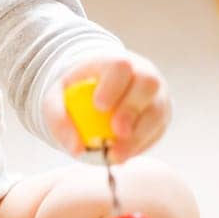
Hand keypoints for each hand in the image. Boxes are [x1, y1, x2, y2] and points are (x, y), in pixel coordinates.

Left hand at [43, 50, 170, 161]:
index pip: (120, 66)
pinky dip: (140, 145)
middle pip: (148, 84)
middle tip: (116, 131)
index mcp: (115, 62)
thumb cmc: (75, 94)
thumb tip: (76, 149)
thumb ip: (59, 118)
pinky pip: (157, 131)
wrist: (95, 95)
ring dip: (137, 136)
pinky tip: (122, 154)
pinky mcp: (161, 118)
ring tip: (115, 155)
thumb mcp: (56, 99)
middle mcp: (142, 74)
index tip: (98, 106)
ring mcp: (156, 96)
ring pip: (157, 111)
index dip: (113, 85)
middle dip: (132, 109)